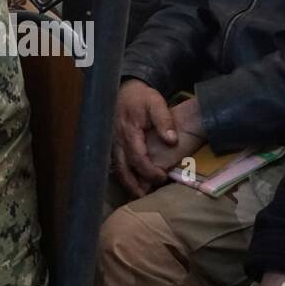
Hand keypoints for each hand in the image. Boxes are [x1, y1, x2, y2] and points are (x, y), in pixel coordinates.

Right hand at [111, 83, 207, 197]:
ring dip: (127, 183)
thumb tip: (171, 140)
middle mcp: (118, 141)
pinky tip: (133, 183)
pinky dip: (124, 176)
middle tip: (146, 195)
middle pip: (123, 168)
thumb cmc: (142, 97)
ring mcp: (113, 144)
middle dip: (134, 184)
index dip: (149, 171)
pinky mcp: (113, 146)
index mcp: (129, 131)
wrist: (125, 90)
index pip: (137, 157)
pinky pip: (116, 164)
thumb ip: (164, 120)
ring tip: (139, 195)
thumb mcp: (156, 102)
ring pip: (117, 169)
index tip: (161, 177)